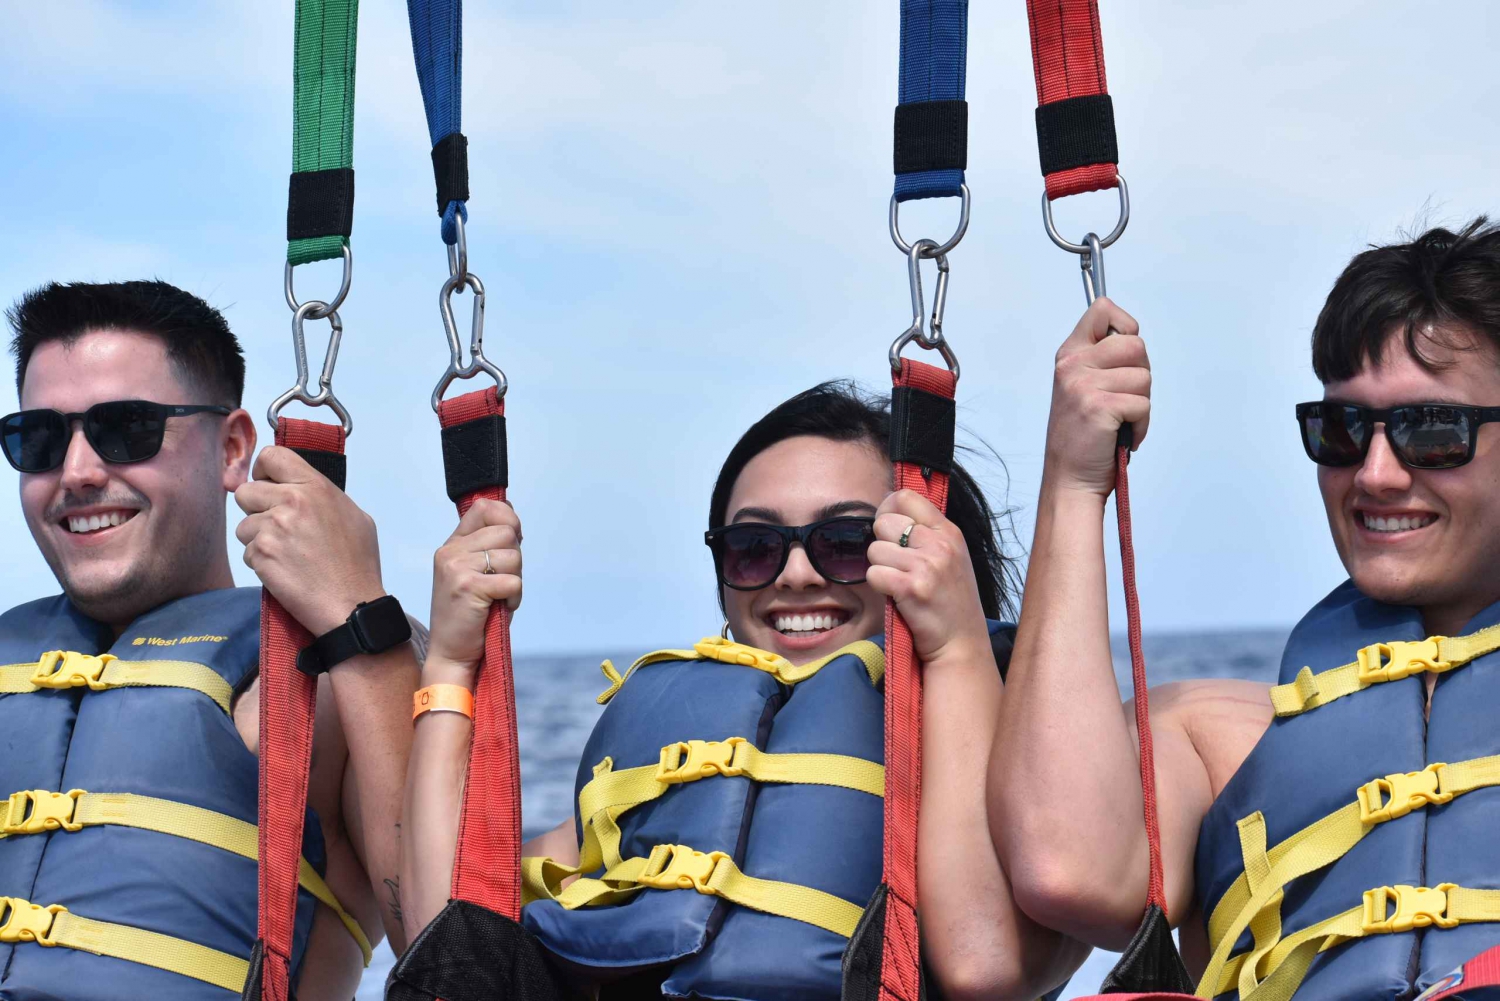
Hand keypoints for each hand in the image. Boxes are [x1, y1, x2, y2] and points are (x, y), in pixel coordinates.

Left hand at [235, 446, 384, 635]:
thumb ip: (320, 495)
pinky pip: (246, 552)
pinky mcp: (260, 554)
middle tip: (278, 527)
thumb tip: (297, 488)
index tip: (268, 485)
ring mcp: (273, 528)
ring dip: (258, 539)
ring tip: (286, 554)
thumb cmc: (357, 564)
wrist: (351, 604)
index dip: (264, 471)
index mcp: (315, 487)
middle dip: (257, 509)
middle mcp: (291, 502)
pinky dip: (261, 562)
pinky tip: (284, 570)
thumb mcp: (353, 515)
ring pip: (243, 525)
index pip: (271, 456)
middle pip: (245, 492)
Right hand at [427, 499, 521, 675]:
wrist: (451, 653)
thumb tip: (514, 519)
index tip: (513, 540)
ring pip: (513, 557)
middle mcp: (451, 552)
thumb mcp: (477, 573)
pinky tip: (498, 608)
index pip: (484, 507)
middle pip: (507, 532)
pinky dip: (514, 599)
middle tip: (500, 582)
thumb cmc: (471, 615)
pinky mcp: (468, 587)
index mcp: (452, 545)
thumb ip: (489, 546)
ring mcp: (457, 568)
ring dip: (515, 581)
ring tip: (497, 598)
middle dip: (515, 559)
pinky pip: (513, 582)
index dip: (507, 518)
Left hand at [865, 489, 990, 666]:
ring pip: (874, 550)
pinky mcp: (911, 588)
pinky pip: (874, 574)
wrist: (961, 643)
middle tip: (897, 565)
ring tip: (900, 583)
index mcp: (949, 532)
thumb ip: (928, 533)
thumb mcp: (952, 556)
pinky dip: (879, 586)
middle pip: (883, 523)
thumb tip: (891, 512)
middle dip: (882, 544)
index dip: (888, 509)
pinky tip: (896, 595)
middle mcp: (939, 544)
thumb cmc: (952, 601)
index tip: (888, 528)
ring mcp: (926, 566)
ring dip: (880, 568)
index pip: (906, 497)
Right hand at [1044, 297, 1149, 497]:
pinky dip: (1140, 425)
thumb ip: (1102, 359)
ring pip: (1144, 377)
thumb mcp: (1083, 386)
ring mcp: (1083, 385)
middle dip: (1140, 374)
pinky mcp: (1098, 407)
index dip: (1125, 327)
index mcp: (1070, 354)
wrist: (1069, 478)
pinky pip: (1143, 405)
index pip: (1103, 309)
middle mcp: (1073, 365)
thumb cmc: (1083, 435)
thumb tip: (1132, 336)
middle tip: (1121, 398)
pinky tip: (1121, 435)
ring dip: (1141, 404)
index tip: (1121, 356)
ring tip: (1119, 421)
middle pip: (1136, 344)